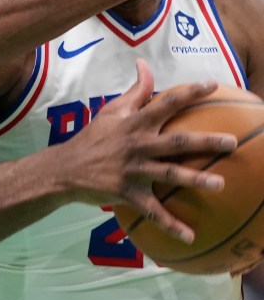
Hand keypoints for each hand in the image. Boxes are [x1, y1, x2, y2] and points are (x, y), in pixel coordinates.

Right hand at [58, 59, 236, 243]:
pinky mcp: (127, 193)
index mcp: (134, 123)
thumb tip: (144, 63)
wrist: (66, 167)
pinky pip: (152, 211)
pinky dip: (170, 224)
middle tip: (232, 142)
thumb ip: (135, 91)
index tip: (213, 86)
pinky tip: (190, 236)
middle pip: (175, 142)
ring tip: (220, 184)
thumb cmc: (93, 137)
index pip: (165, 103)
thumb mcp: (112, 110)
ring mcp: (132, 170)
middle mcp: (136, 144)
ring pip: (168, 174)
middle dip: (204, 141)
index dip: (189, 93)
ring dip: (194, 180)